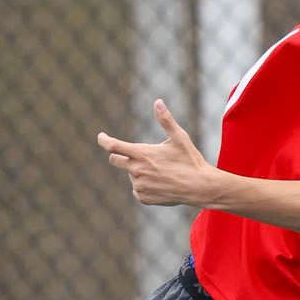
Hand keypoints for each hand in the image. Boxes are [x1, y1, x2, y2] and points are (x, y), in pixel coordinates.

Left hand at [97, 101, 217, 206]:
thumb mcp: (179, 137)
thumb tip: (158, 102)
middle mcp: (137, 171)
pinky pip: (137, 188)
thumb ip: (166, 120)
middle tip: (137, 154)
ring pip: (130, 174)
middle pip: (114, 160)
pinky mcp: (144, 198)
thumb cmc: (190, 160)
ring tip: (160, 171)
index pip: (114, 146)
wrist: (199, 187)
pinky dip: (144, 184)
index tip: (100, 137)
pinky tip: (160, 183)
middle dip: (120, 155)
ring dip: (138, 170)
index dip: (103, 140)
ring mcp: (140, 186)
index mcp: (143, 154)